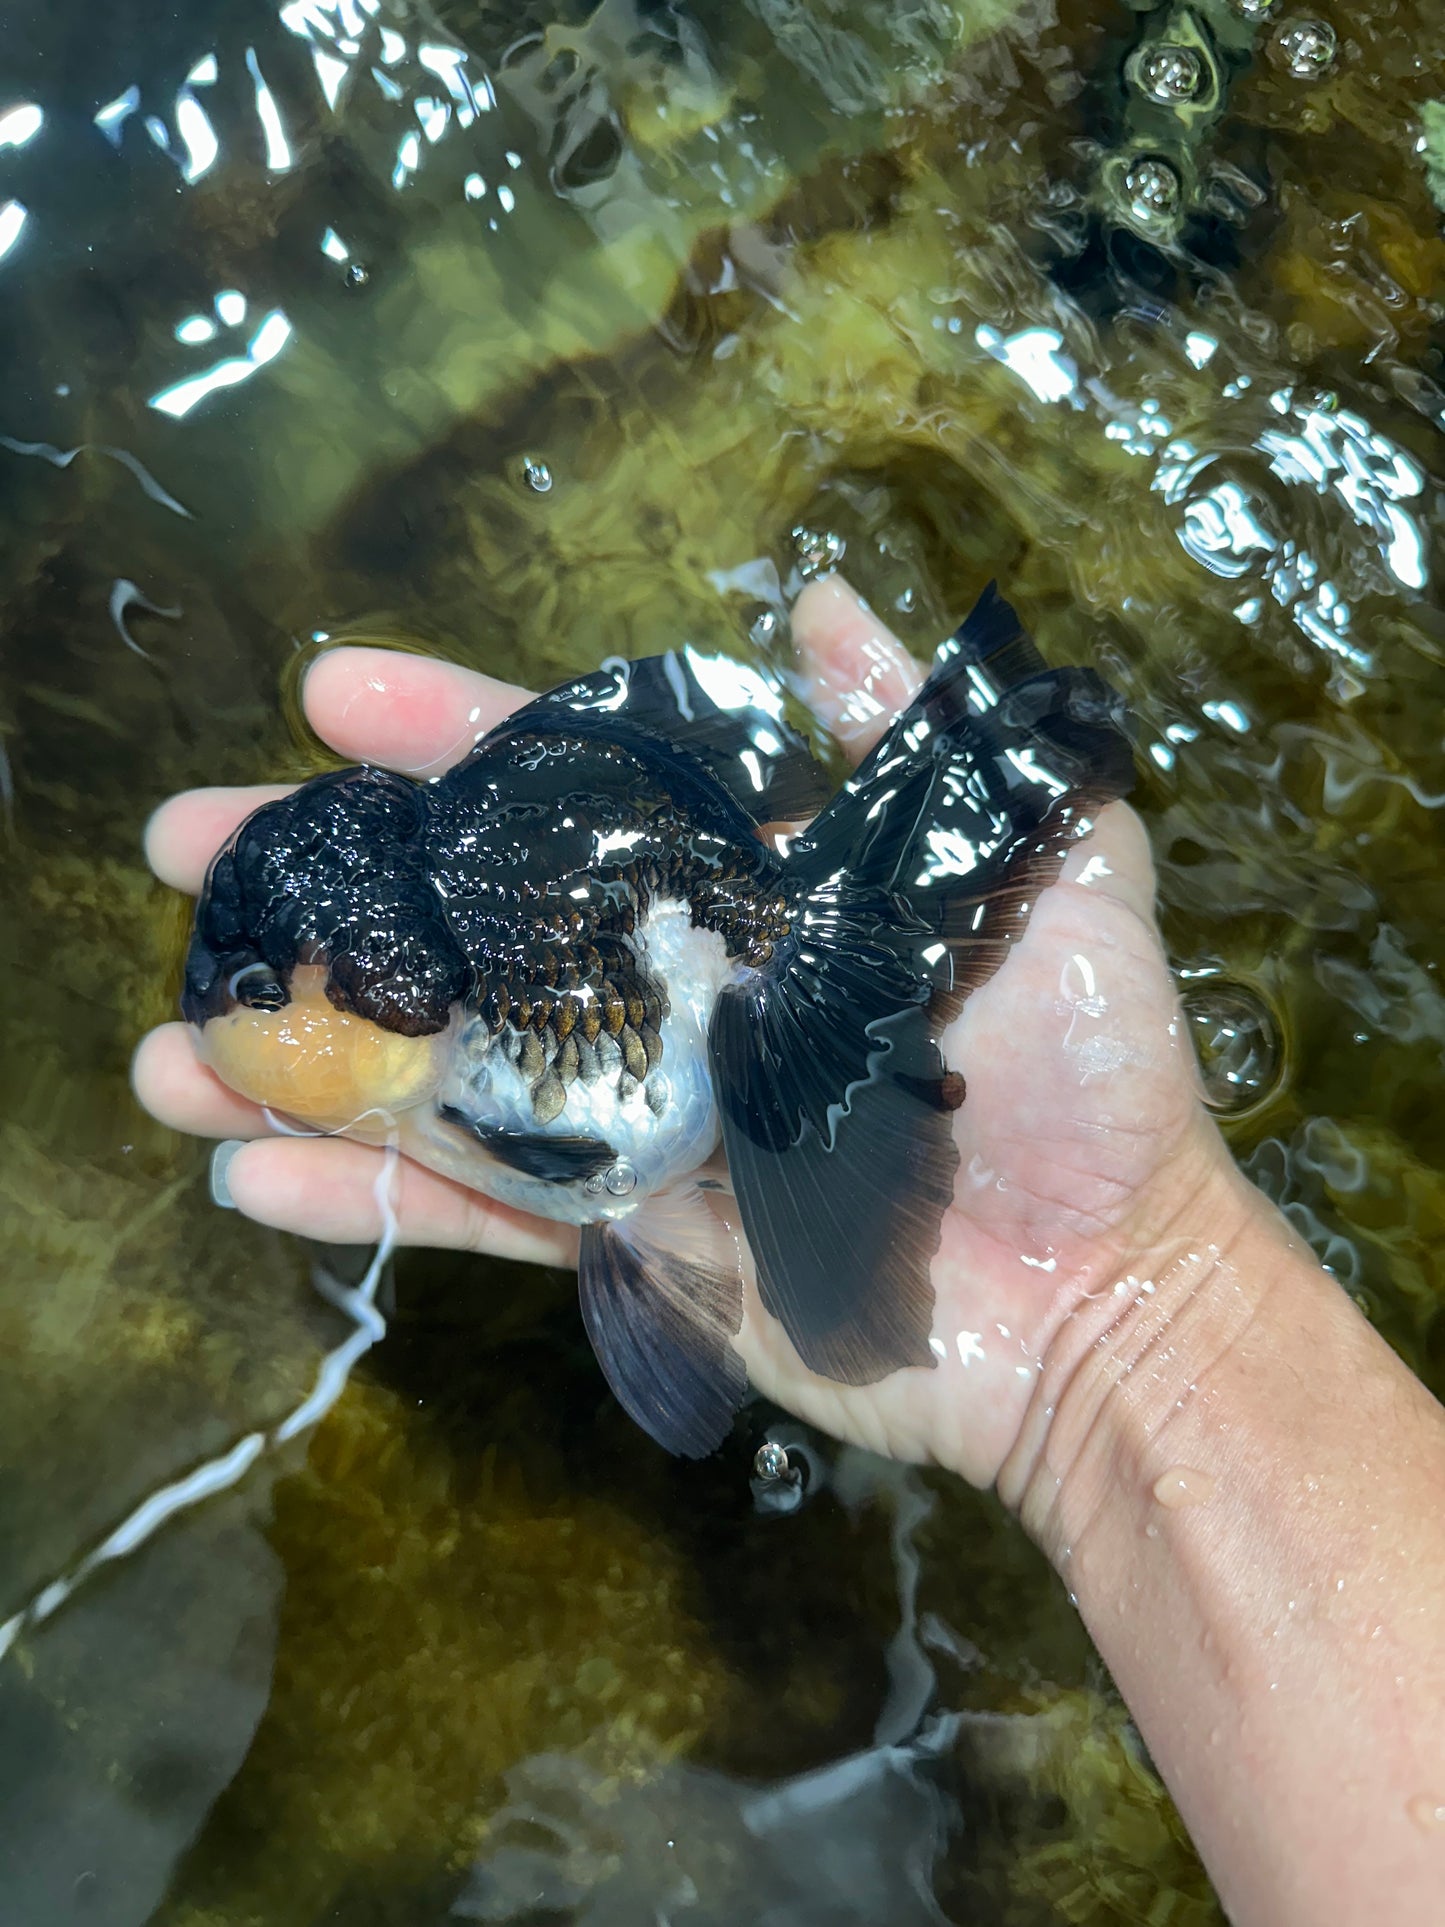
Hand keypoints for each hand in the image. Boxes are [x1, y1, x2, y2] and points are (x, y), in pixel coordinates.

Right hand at [133, 578, 1258, 1487]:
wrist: (1105, 1299)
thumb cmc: (1088, 1083)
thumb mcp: (1041, 876)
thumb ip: (929, 744)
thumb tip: (824, 601)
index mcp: (748, 894)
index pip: (576, 793)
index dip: (455, 738)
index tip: (333, 695)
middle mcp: (673, 993)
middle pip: (468, 922)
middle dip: (325, 883)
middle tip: (186, 850)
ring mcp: (640, 1121)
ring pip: (441, 1073)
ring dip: (303, 1057)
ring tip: (171, 1046)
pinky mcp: (631, 1241)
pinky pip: (478, 1214)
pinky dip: (366, 1198)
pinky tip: (251, 1174)